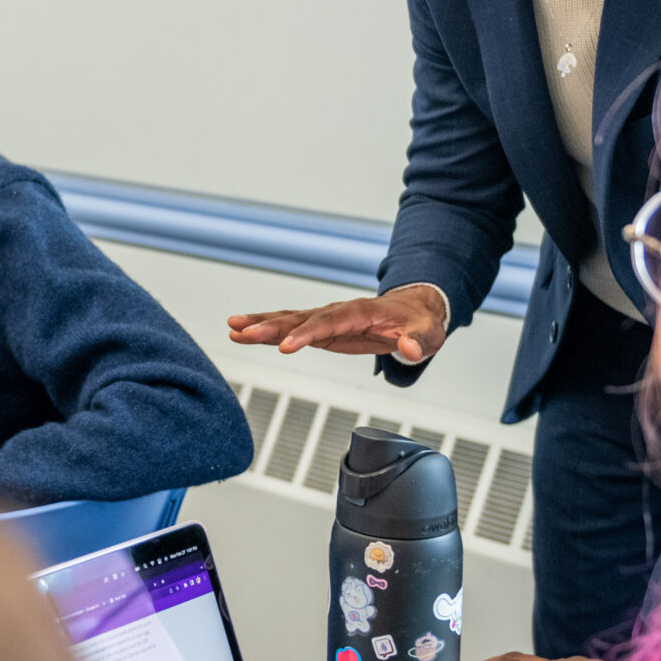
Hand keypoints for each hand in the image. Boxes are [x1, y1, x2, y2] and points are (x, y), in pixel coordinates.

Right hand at [227, 287, 449, 361]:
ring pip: (290, 320)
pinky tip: (243, 334)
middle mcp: (339, 311)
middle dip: (271, 325)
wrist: (415, 311)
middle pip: (301, 317)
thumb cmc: (420, 323)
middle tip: (241, 332)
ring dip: (261, 325)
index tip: (285, 346)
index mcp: (362, 311)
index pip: (331, 321)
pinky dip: (267, 331)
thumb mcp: (428, 334)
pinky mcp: (322, 329)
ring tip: (232, 329)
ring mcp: (327, 319)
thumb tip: (410, 349)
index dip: (307, 333)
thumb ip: (419, 342)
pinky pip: (291, 328)